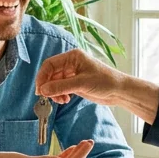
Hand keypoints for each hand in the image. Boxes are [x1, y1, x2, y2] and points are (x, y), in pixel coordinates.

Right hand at [35, 50, 158, 123]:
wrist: (119, 91)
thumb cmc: (105, 82)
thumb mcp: (81, 84)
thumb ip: (61, 87)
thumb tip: (42, 90)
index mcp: (72, 56)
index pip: (50, 64)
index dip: (42, 76)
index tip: (39, 90)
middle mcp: (71, 63)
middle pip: (51, 74)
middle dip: (48, 86)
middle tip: (47, 98)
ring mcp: (73, 74)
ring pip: (54, 82)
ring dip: (54, 92)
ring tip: (60, 101)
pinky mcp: (75, 83)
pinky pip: (61, 88)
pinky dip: (59, 95)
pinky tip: (65, 100)